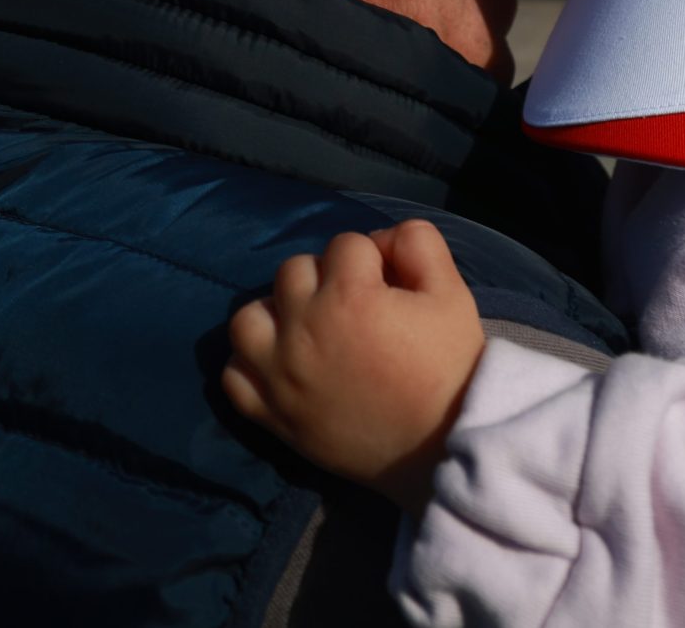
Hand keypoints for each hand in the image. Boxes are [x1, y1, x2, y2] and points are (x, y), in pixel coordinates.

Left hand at [222, 219, 485, 508]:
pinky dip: (251, 364)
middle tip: (357, 308)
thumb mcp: (451, 293)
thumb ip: (418, 244)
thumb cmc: (448, 368)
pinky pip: (234, 375)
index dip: (375, 260)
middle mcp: (302, 330)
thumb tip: (380, 239)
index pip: (347, 244)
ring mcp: (279, 374)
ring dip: (276, 314)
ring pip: (248, 317)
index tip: (393, 288)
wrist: (443, 446)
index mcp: (348, 297)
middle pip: (293, 270)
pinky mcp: (270, 414)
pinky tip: (283, 365)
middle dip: (327, 278)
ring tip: (308, 330)